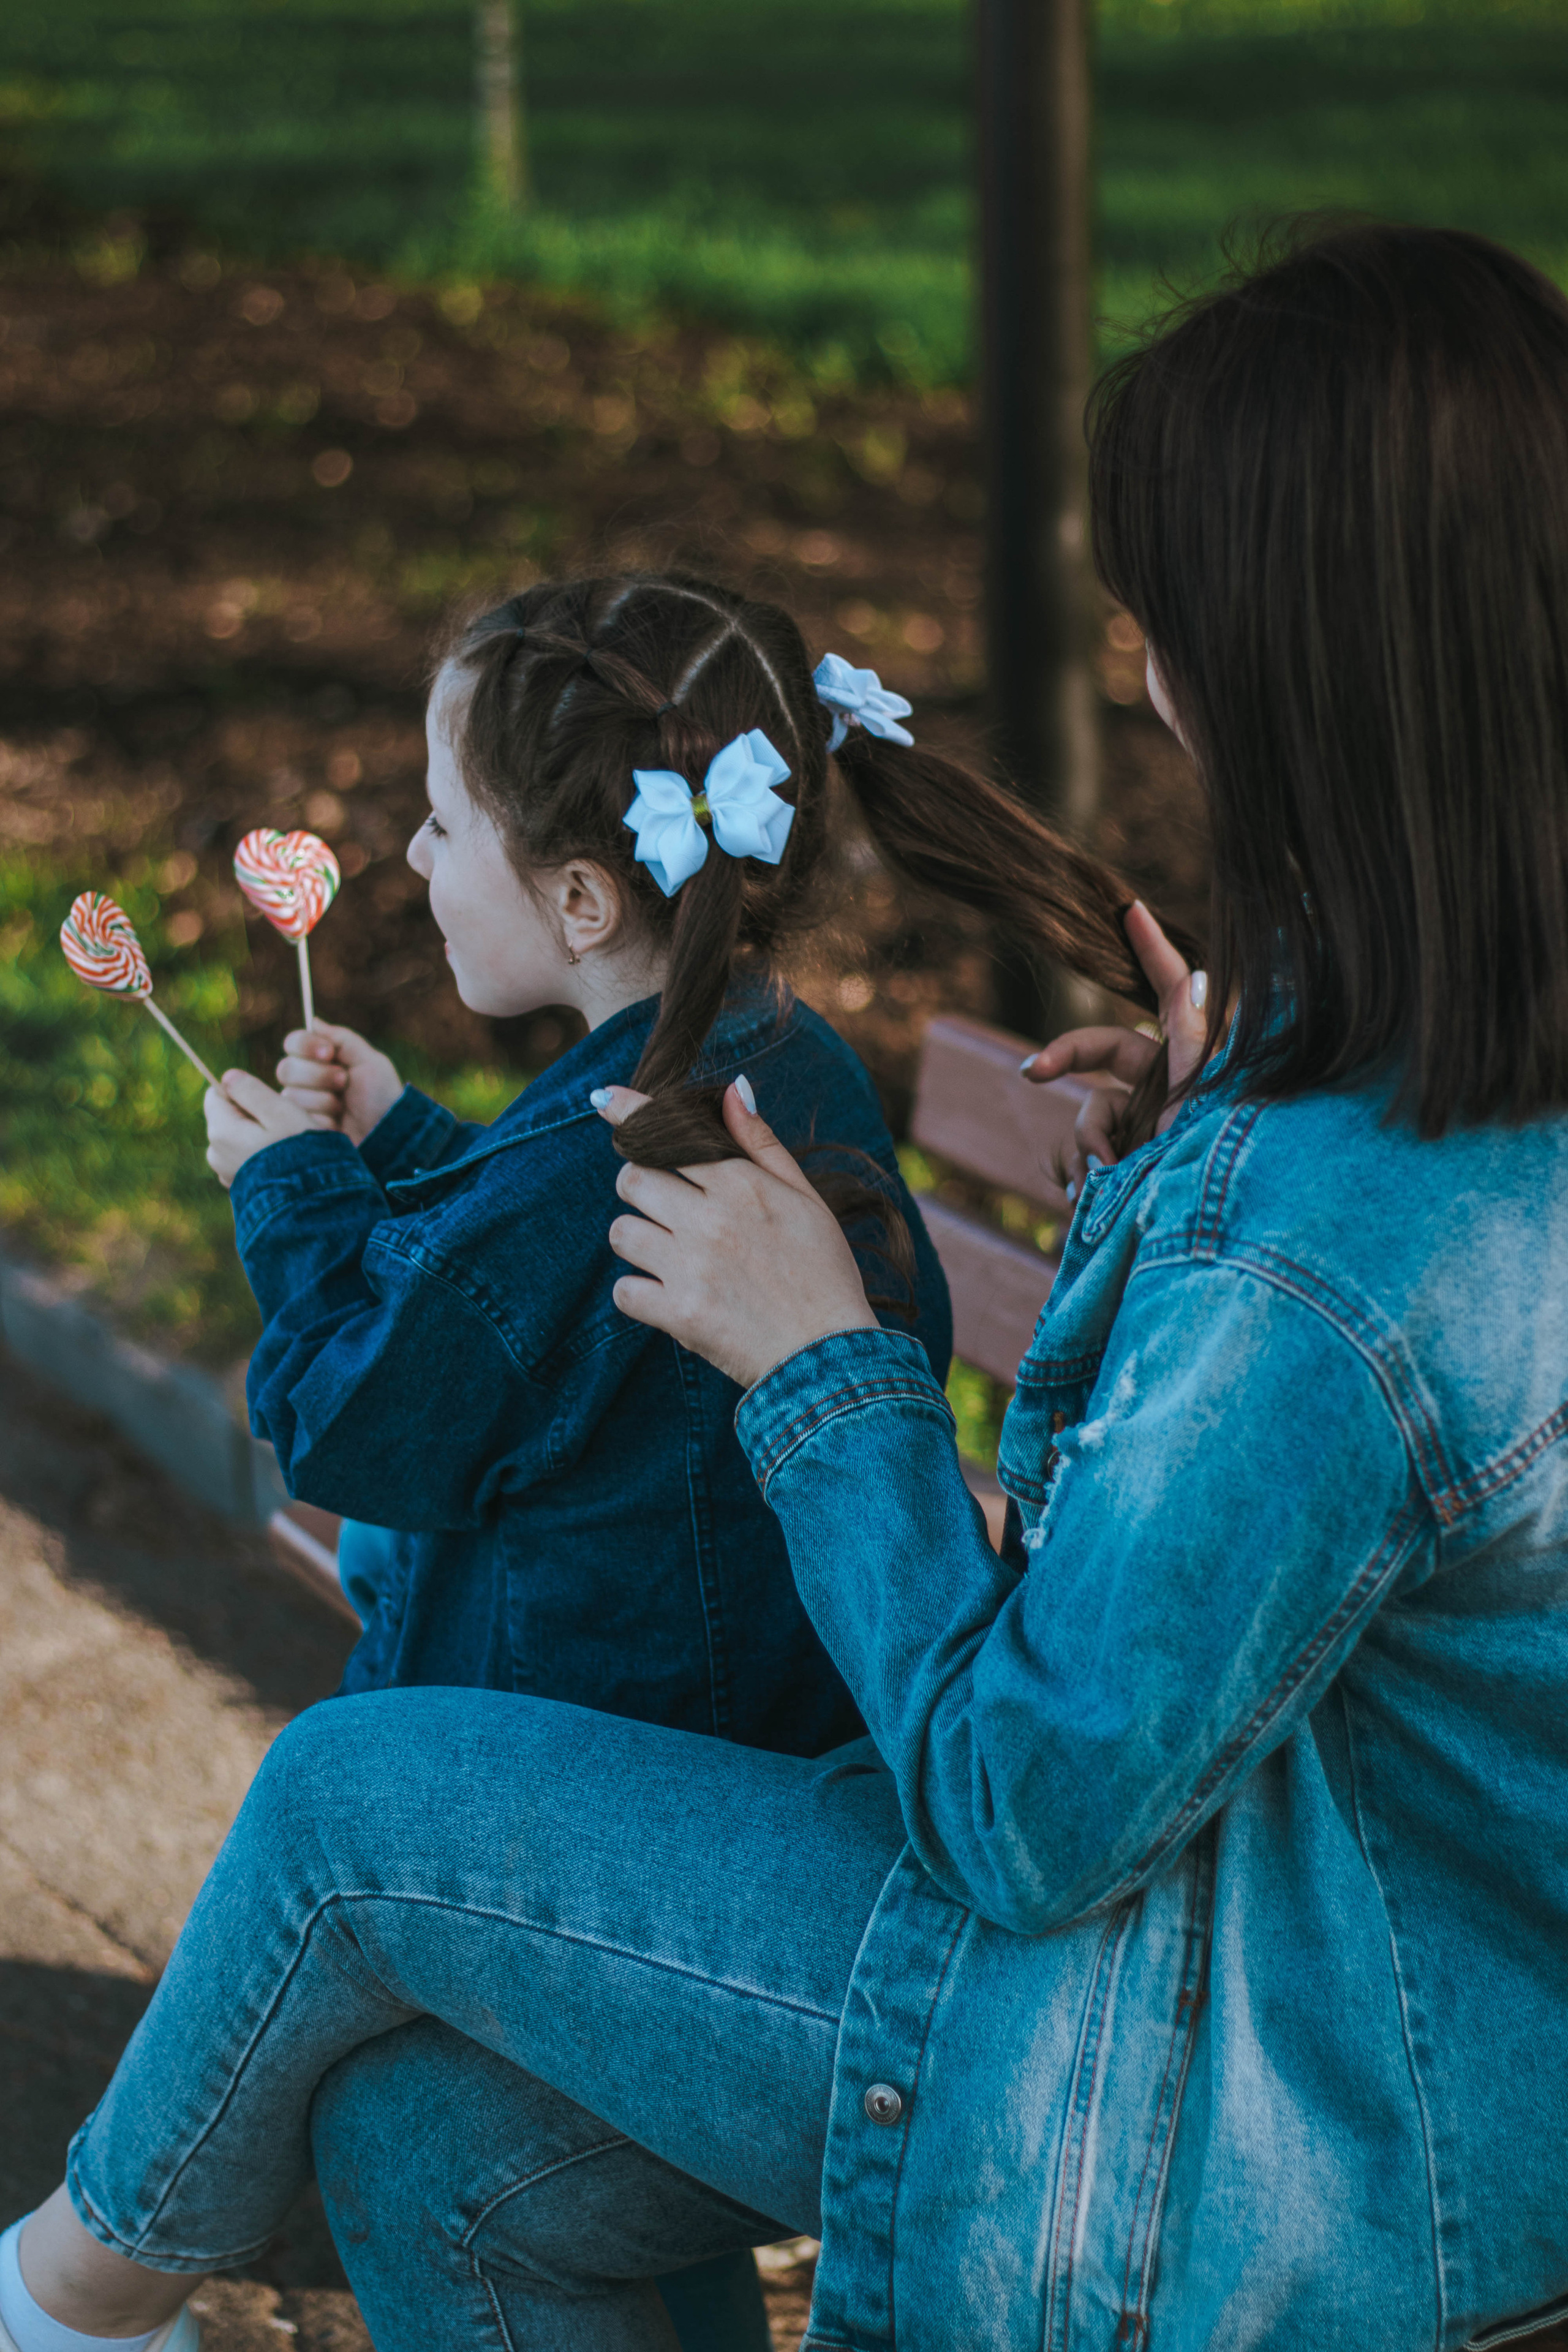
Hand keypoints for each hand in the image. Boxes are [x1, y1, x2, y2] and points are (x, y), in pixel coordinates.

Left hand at [205, 1070, 318, 1188]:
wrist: (310, 1204)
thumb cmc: (300, 1154)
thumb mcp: (280, 1112)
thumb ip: (251, 1090)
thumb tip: (228, 1076)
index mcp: (220, 1130)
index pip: (216, 1094)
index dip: (244, 1092)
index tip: (270, 1104)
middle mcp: (215, 1153)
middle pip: (228, 1117)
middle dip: (252, 1115)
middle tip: (283, 1127)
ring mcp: (225, 1172)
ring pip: (238, 1138)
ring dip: (258, 1137)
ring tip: (285, 1148)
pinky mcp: (238, 1187)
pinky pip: (245, 1160)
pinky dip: (260, 1157)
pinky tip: (281, 1166)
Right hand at [276, 1022, 401, 1144]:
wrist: (387, 1135)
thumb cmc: (382, 1097)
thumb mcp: (369, 1062)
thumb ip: (342, 1039)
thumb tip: (313, 1021)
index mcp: (321, 1061)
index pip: (293, 1042)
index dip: (306, 1045)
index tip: (328, 1053)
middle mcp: (305, 1081)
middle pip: (286, 1068)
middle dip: (318, 1075)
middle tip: (343, 1082)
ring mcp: (300, 1107)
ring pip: (291, 1095)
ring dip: (324, 1100)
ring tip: (343, 1108)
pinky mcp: (300, 1130)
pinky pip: (298, 1118)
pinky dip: (323, 1120)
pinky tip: (337, 1126)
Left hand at [597, 1081, 878, 1389]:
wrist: (831, 1355)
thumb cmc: (824, 1273)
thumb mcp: (806, 1199)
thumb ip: (762, 1145)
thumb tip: (732, 1089)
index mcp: (743, 1186)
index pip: (670, 1135)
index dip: (632, 1114)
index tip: (604, 1098)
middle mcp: (710, 1220)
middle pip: (633, 1179)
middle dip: (638, 1185)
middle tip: (662, 1204)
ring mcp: (691, 1268)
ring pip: (621, 1233)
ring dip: (636, 1239)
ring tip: (668, 1253)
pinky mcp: (679, 1314)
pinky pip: (624, 1291)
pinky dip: (637, 1293)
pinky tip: (665, 1295)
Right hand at [1018, 901, 1208, 1202]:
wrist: (1201, 1248)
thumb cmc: (1214, 1172)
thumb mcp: (1209, 1103)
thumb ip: (1197, 1042)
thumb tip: (1198, 973)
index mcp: (1189, 1065)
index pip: (1170, 993)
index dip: (1152, 949)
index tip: (1131, 907)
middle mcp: (1161, 1091)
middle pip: (1097, 1050)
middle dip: (1063, 1057)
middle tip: (1032, 1072)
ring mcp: (1137, 1131)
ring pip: (1083, 1116)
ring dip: (1085, 1147)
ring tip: (1102, 1183)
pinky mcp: (1117, 1170)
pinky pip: (1076, 1160)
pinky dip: (1076, 1177)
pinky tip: (1085, 1198)